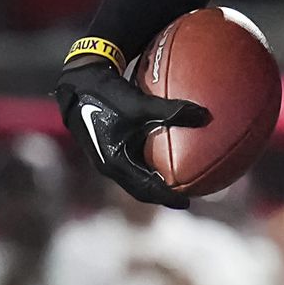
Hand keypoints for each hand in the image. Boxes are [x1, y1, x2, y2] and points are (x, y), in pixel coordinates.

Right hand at [54, 59, 207, 208]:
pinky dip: (146, 167)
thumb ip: (172, 111)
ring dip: (154, 181)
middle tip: (186, 195)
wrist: (77, 82)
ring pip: (135, 178)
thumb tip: (205, 116)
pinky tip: (161, 157)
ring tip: (176, 181)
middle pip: (141, 190)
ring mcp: (105, 158)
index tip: (188, 202)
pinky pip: (130, 164)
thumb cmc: (107, 95)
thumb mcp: (140, 105)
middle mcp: (108, 166)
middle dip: (162, 194)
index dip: (168, 198)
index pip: (146, 190)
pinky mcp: (106, 148)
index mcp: (115, 163)